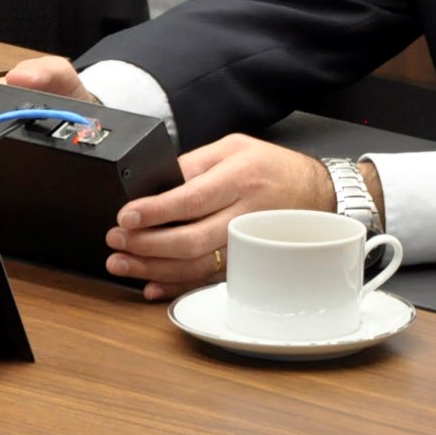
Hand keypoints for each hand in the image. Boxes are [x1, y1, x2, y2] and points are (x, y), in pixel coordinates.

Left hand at [103, 135, 334, 300]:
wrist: (319, 192)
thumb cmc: (273, 167)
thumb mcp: (234, 148)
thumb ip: (193, 163)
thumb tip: (152, 185)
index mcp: (240, 179)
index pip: (192, 199)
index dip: (155, 211)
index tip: (126, 216)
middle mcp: (246, 214)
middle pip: (192, 239)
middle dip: (146, 244)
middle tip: (116, 241)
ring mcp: (249, 243)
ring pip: (198, 265)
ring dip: (154, 269)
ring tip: (123, 263)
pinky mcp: (250, 262)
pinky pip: (210, 280)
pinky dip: (177, 286)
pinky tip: (152, 284)